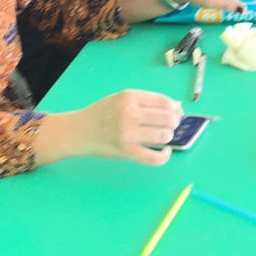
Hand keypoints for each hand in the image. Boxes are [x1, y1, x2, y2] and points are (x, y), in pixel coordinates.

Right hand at [37, 89, 182, 166]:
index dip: (174, 108)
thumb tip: (176, 107)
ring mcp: (128, 134)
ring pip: (163, 136)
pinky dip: (165, 156)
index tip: (176, 112)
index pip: (163, 101)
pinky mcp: (127, 152)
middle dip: (173, 122)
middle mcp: (130, 114)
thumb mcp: (122, 99)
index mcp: (130, 97)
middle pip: (167, 118)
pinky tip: (165, 151)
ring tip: (163, 136)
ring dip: (168, 136)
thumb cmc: (102, 113)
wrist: (79, 131)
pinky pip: (154, 157)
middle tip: (170, 125)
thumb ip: (146, 101)